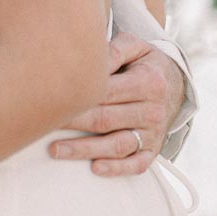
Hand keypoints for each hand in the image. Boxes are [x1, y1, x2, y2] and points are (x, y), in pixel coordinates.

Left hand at [48, 32, 184, 176]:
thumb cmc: (145, 63)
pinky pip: (136, 164)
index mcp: (148, 82)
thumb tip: (90, 60)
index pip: (106, 92)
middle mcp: (153, 110)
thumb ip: (113, 50)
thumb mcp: (135, 46)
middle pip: (106, 120)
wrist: (174, 82)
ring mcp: (154, 133)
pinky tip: (95, 168)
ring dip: (85, 150)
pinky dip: (117, 169)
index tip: (51, 100)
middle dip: (72, 124)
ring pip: (117, 145)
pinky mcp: (153, 149)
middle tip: (43, 124)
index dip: (77, 97)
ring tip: (56, 150)